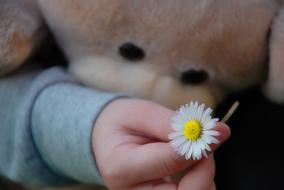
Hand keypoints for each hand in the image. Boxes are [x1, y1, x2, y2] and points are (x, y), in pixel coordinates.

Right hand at [92, 99, 229, 189]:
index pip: (169, 162)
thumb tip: (216, 130)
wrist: (105, 138)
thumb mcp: (140, 112)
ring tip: (197, 155)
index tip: (217, 131)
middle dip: (204, 172)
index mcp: (121, 167)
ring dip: (204, 179)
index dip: (197, 146)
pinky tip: (192, 168)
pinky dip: (199, 184)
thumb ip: (173, 123)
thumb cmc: (121, 122)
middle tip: (207, 147)